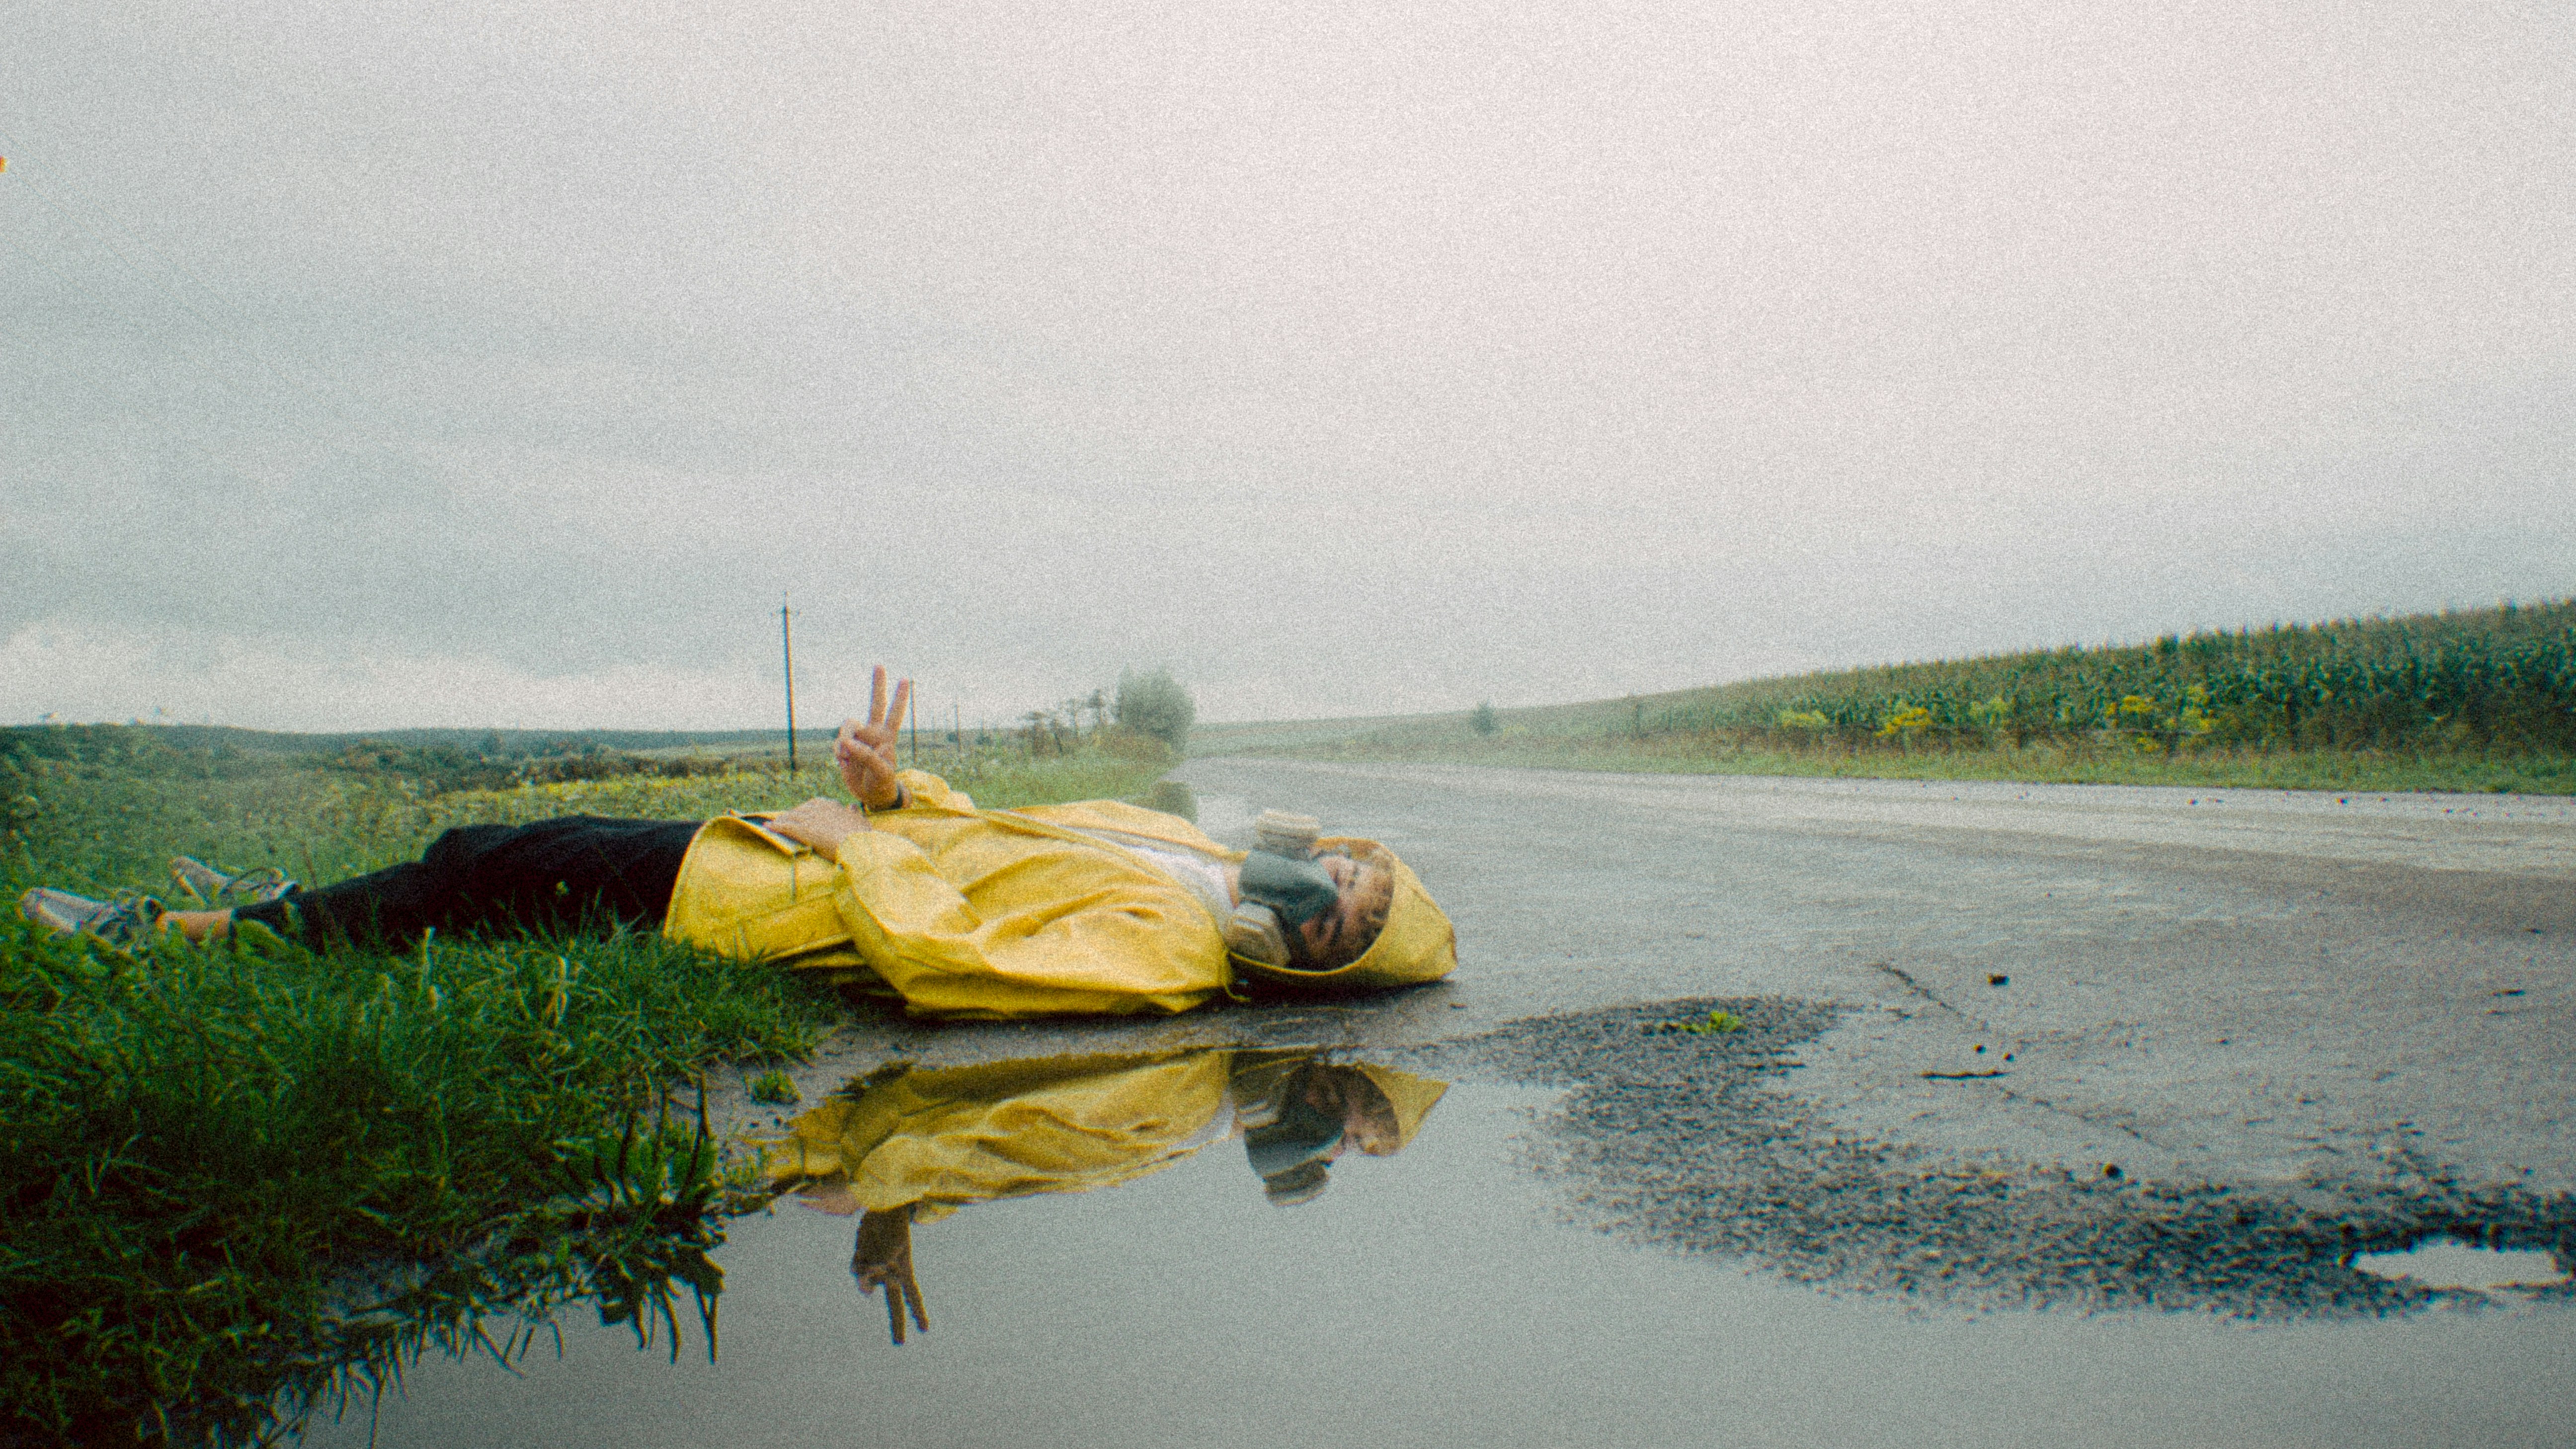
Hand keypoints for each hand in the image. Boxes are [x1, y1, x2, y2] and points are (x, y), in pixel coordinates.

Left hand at [766, 797, 870, 855]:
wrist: (858, 846)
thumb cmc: (862, 836)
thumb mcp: (861, 822)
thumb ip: (854, 813)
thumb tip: (852, 806)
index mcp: (831, 805)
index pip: (812, 805)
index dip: (803, 811)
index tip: (799, 816)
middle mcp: (819, 807)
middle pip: (798, 810)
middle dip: (789, 816)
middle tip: (781, 821)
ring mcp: (810, 817)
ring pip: (790, 818)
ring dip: (780, 821)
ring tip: (772, 825)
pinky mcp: (803, 829)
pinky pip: (785, 827)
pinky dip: (775, 827)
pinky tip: (767, 828)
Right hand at [836, 666, 910, 809]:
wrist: (871, 796)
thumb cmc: (882, 784)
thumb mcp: (881, 772)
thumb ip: (868, 756)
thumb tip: (850, 743)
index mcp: (887, 737)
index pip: (895, 714)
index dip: (899, 698)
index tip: (905, 679)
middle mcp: (874, 733)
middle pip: (875, 704)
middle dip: (878, 685)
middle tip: (880, 665)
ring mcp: (860, 739)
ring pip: (848, 725)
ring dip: (843, 739)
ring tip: (845, 756)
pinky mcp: (846, 747)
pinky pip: (837, 742)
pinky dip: (837, 751)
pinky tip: (842, 762)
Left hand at [853, 1206, 927, 1343]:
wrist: (880, 1208)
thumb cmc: (893, 1226)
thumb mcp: (891, 1247)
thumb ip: (879, 1270)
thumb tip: (865, 1286)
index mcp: (903, 1271)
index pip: (912, 1296)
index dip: (918, 1313)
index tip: (924, 1330)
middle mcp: (889, 1273)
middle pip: (893, 1303)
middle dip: (897, 1324)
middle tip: (899, 1344)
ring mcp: (875, 1267)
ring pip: (865, 1283)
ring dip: (864, 1272)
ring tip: (870, 1254)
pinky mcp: (862, 1259)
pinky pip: (855, 1270)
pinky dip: (857, 1261)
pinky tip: (862, 1250)